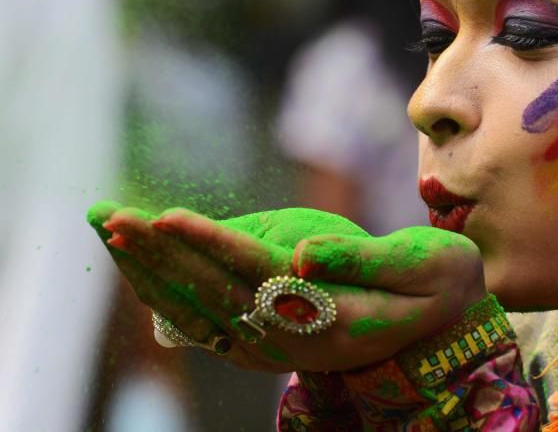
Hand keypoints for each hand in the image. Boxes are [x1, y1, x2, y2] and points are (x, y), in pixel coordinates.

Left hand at [87, 202, 486, 372]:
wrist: (446, 326)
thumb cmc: (440, 284)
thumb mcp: (422, 266)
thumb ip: (362, 259)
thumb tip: (302, 251)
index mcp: (332, 315)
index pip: (259, 274)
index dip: (210, 245)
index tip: (165, 216)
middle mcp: (295, 338)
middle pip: (214, 291)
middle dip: (159, 253)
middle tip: (109, 215)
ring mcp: (277, 346)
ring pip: (201, 309)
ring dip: (152, 271)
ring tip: (110, 231)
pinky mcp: (269, 340)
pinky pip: (207, 319)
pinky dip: (168, 293)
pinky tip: (141, 269)